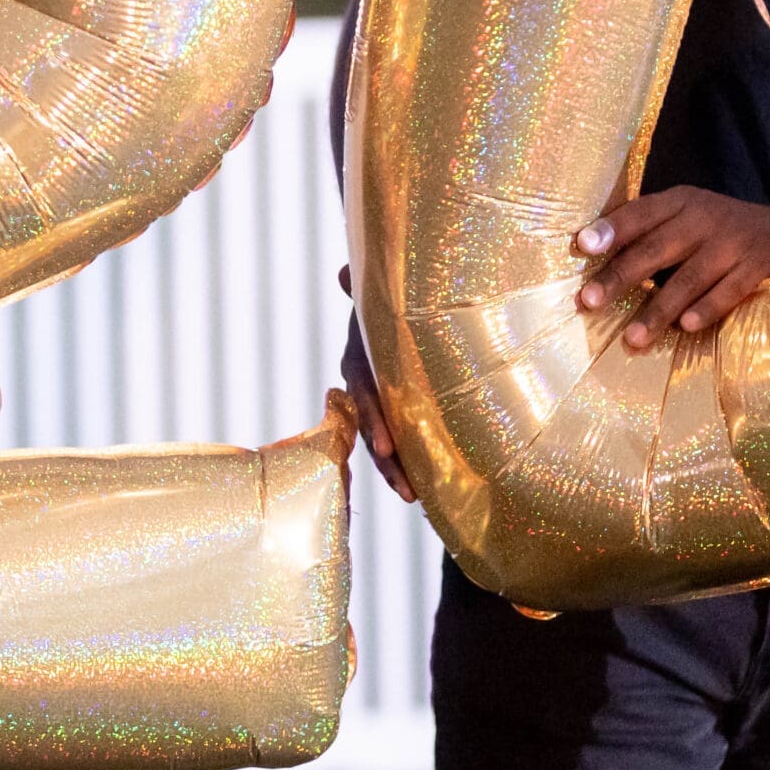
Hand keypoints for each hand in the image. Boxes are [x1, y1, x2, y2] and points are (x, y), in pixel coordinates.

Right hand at [337, 264, 415, 501]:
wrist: (397, 308)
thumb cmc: (388, 300)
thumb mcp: (379, 295)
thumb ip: (364, 287)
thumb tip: (343, 272)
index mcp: (360, 360)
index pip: (364, 394)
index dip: (372, 420)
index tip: (384, 444)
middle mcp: (365, 386)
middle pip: (373, 429)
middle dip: (387, 462)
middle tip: (406, 489)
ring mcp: (379, 403)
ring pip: (383, 443)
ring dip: (397, 471)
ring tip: (415, 497)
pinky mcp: (395, 412)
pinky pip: (398, 441)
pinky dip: (407, 463)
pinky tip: (426, 487)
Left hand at [574, 188, 769, 347]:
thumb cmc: (714, 228)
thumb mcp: (683, 214)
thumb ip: (646, 229)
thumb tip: (587, 251)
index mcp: (679, 202)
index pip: (640, 212)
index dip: (611, 228)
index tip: (582, 245)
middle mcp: (703, 219)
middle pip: (656, 248)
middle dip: (621, 275)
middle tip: (589, 300)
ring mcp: (731, 244)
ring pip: (689, 278)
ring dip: (658, 309)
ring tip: (632, 338)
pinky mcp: (755, 268)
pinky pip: (728, 292)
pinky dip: (707, 309)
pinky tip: (685, 328)